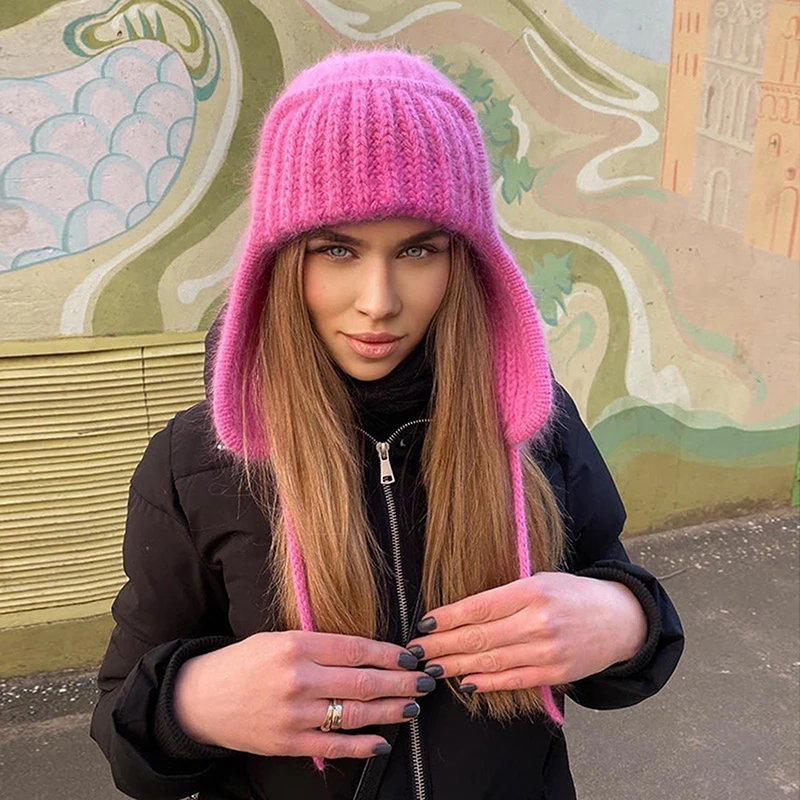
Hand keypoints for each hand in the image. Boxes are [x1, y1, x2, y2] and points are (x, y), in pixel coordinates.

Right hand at [172, 630, 434, 758]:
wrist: (200, 698)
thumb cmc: (243, 663)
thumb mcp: (277, 638)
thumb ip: (318, 645)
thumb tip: (364, 652)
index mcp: (296, 645)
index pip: (355, 649)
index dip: (389, 653)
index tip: (410, 656)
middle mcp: (298, 678)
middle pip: (363, 681)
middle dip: (401, 682)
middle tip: (425, 681)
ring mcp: (294, 714)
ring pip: (355, 713)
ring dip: (391, 711)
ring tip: (413, 706)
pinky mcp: (288, 743)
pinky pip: (334, 746)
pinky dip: (363, 745)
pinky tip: (383, 741)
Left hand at [405, 572, 647, 692]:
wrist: (620, 619)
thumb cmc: (573, 594)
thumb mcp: (540, 579)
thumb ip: (505, 595)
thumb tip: (462, 611)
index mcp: (532, 590)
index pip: (480, 606)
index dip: (449, 617)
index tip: (425, 623)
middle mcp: (539, 621)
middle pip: (480, 636)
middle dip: (443, 644)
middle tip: (416, 650)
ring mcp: (548, 650)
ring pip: (492, 661)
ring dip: (456, 666)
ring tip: (431, 666)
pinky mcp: (556, 673)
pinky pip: (513, 679)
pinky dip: (486, 682)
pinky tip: (464, 682)